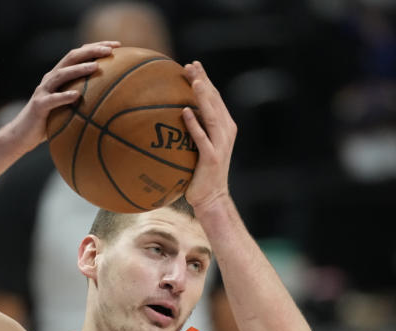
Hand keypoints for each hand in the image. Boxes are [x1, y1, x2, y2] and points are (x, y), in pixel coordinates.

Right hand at [2, 41, 120, 150]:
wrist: (22, 134)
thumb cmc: (49, 121)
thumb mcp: (68, 106)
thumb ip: (83, 98)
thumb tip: (111, 99)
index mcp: (59, 76)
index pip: (79, 54)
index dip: (97, 47)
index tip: (117, 45)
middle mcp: (51, 79)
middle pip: (71, 58)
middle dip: (91, 51)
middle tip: (110, 50)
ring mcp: (44, 91)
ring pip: (62, 74)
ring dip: (79, 69)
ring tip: (96, 66)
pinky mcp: (39, 106)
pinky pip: (52, 100)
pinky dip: (64, 96)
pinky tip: (76, 95)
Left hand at [181, 61, 236, 210]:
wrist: (211, 199)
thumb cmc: (200, 175)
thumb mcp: (197, 149)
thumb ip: (191, 132)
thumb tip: (169, 117)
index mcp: (224, 127)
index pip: (214, 98)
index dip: (205, 80)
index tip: (192, 65)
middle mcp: (226, 132)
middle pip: (215, 101)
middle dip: (203, 81)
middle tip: (190, 65)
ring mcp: (220, 145)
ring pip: (212, 115)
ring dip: (203, 97)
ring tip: (193, 81)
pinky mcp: (212, 158)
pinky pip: (202, 138)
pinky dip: (195, 124)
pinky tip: (185, 112)